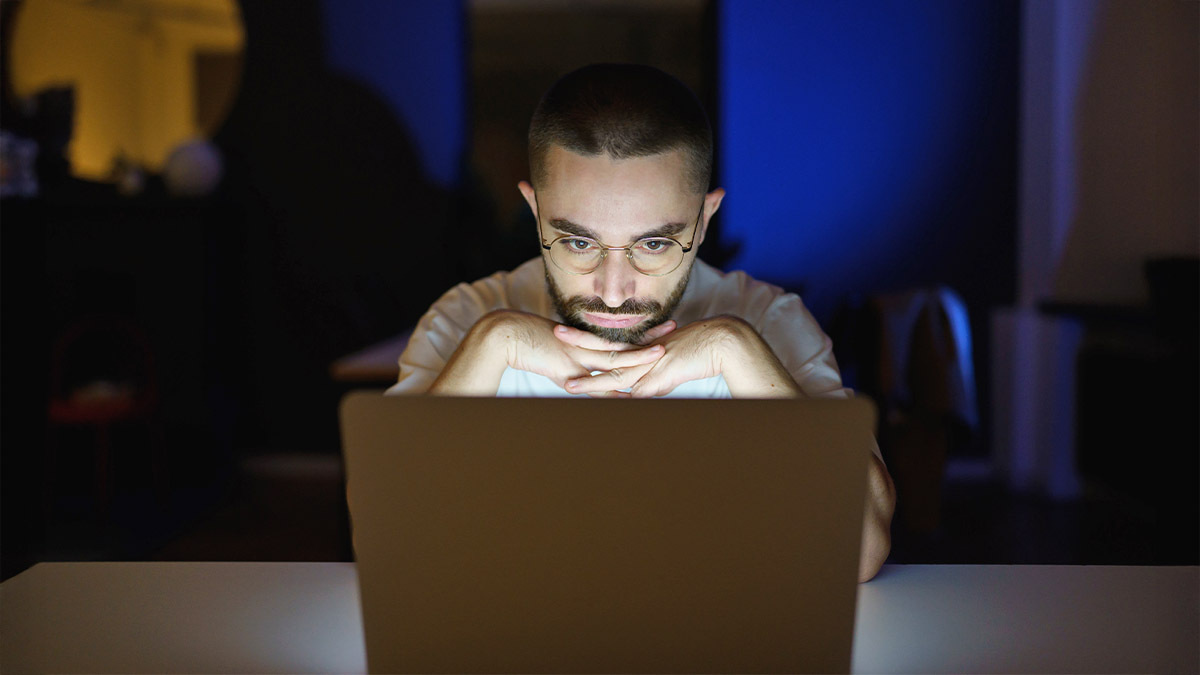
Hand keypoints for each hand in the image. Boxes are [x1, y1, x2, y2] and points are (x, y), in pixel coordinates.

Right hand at [497, 311, 676, 395]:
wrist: (506, 335)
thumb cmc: (527, 342)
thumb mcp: (555, 353)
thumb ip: (573, 364)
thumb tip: (581, 379)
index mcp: (586, 341)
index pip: (620, 339)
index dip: (642, 335)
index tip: (663, 329)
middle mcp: (585, 347)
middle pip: (624, 344)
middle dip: (649, 339)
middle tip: (675, 329)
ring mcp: (577, 355)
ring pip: (614, 359)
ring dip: (637, 358)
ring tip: (660, 355)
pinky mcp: (566, 367)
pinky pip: (593, 381)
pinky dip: (611, 389)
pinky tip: (627, 395)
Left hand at [561, 316, 801, 397]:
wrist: (724, 342)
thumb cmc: (701, 351)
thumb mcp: (672, 367)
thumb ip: (655, 380)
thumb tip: (641, 393)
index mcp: (643, 347)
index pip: (609, 343)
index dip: (588, 338)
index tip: (568, 333)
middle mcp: (643, 353)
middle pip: (605, 349)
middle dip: (579, 343)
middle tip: (556, 334)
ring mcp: (651, 364)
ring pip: (615, 373)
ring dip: (592, 382)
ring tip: (568, 386)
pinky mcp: (663, 375)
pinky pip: (639, 390)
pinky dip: (622, 399)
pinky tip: (606, 406)